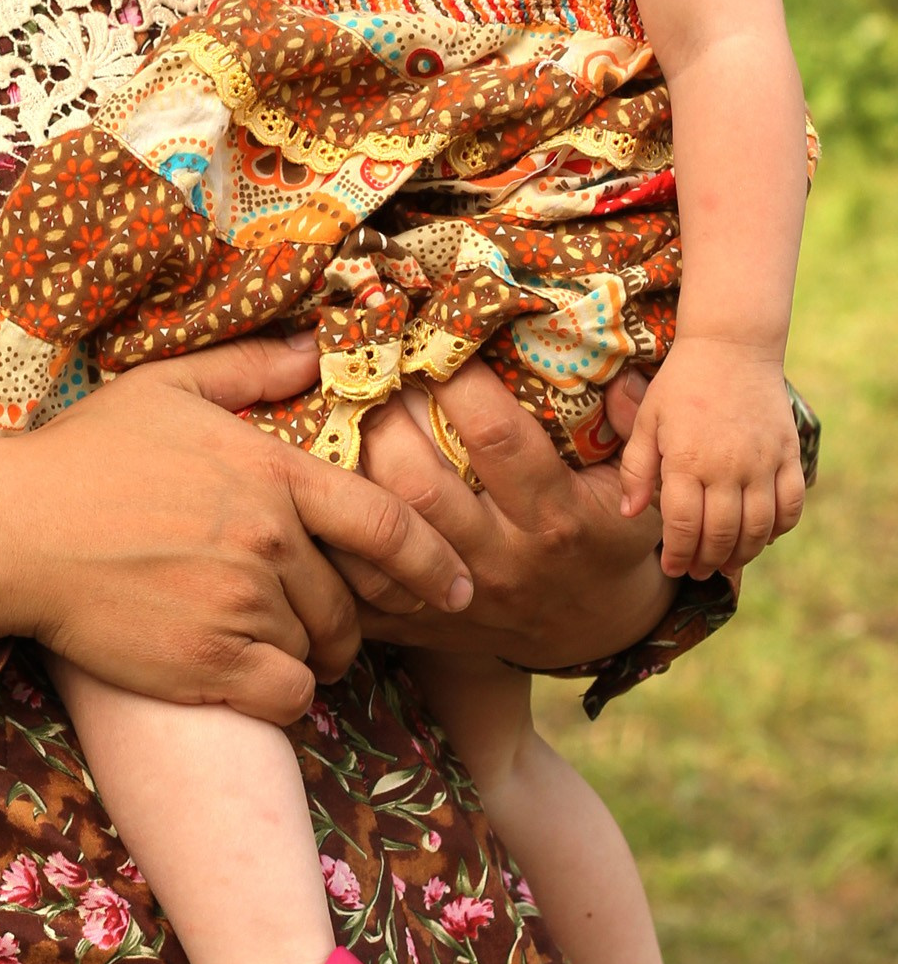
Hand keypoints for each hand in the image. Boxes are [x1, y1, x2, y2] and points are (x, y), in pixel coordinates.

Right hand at [0, 335, 474, 726]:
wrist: (13, 531)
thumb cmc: (85, 454)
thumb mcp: (166, 387)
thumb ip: (251, 370)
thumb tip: (317, 346)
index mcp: (271, 474)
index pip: (387, 523)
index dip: (434, 560)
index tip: (459, 586)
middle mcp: (267, 541)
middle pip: (351, 602)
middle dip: (348, 620)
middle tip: (318, 622)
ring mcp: (240, 606)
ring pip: (319, 651)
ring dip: (305, 654)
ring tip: (265, 641)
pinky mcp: (208, 664)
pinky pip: (287, 697)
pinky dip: (280, 695)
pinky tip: (248, 677)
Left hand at [343, 363, 676, 669]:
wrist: (596, 630)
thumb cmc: (612, 537)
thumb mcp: (641, 487)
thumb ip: (635, 429)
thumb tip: (626, 369)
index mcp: (556, 518)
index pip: (497, 438)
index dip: (457, 379)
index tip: (433, 334)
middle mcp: (501, 559)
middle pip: (420, 483)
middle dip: (385, 416)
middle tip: (369, 369)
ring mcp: (455, 596)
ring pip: (382, 529)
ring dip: (350, 466)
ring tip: (339, 413)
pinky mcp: (422, 623)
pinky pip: (359, 585)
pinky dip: (332, 538)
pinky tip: (323, 487)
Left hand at [617, 336, 804, 576]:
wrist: (731, 346)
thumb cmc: (681, 384)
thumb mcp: (647, 420)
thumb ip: (636, 469)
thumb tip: (629, 514)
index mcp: (686, 460)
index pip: (682, 526)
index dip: (677, 554)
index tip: (671, 567)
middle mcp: (727, 466)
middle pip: (721, 535)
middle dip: (707, 562)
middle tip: (697, 571)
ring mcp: (763, 462)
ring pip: (758, 528)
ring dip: (742, 553)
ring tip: (726, 560)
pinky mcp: (788, 454)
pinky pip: (791, 506)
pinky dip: (779, 528)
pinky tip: (762, 534)